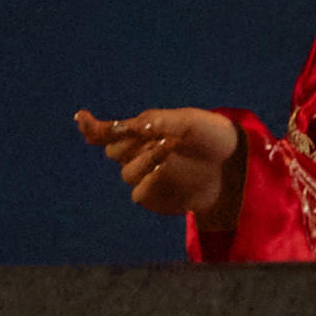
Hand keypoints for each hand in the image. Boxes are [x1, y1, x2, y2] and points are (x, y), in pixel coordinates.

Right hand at [75, 106, 241, 221]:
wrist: (235, 166)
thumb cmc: (211, 137)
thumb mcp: (188, 121)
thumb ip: (157, 121)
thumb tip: (130, 126)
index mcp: (144, 132)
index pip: (109, 132)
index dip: (92, 127)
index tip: (81, 117)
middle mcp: (141, 155)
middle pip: (114, 151)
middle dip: (129, 143)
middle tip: (158, 135)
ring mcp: (147, 177)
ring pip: (127, 173)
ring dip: (145, 160)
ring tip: (171, 148)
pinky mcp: (156, 198)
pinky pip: (140, 193)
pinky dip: (152, 182)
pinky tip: (170, 171)